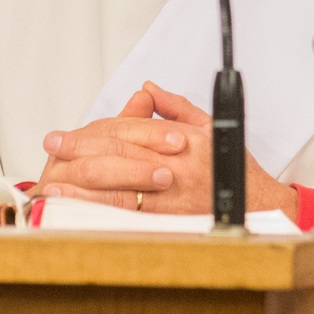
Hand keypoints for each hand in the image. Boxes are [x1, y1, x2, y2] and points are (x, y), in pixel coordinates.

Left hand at [36, 81, 295, 218]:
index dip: (92, 131)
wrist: (261, 207)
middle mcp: (178, 167)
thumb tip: (147, 91)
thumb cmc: (234, 170)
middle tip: (52, 149)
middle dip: (80, 151)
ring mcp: (175, 197)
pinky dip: (104, 216)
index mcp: (184, 140)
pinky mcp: (174, 222)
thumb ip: (175, 107)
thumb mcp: (210, 127)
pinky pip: (134, 220)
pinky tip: (83, 215)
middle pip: (120, 156)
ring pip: (122, 190)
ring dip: (84, 188)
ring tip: (54, 184)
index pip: (130, 131)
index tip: (64, 135)